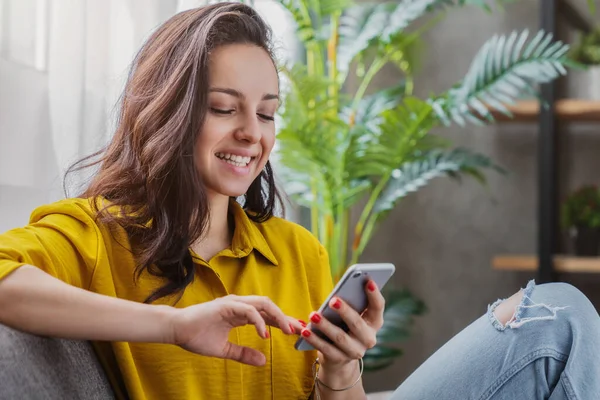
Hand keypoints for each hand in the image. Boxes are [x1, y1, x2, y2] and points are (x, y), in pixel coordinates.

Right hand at [168, 294, 296, 365]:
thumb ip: (243, 354)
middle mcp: (239, 305)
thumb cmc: (196, 337)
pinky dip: (258, 321)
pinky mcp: (226, 306)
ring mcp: (233, 303)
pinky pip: (248, 310)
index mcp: (239, 313)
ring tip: (287, 330)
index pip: (266, 314)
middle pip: (269, 306)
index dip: (281, 321)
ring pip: (262, 304)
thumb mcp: (224, 349)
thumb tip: (262, 362)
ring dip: (277, 316)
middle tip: (298, 330)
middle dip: (284, 317)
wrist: (176, 329)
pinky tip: (264, 335)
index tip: (296, 331)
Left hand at [300, 280, 384, 370]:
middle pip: (357, 323)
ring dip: (325, 325)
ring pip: (340, 337)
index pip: (378, 307)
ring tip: (313, 315)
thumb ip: (348, 303)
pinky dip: (314, 339)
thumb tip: (336, 294)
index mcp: (374, 322)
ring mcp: (355, 351)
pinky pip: (326, 348)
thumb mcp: (350, 315)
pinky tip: (305, 331)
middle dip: (345, 311)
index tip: (368, 281)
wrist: (339, 357)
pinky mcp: (339, 359)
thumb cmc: (344, 326)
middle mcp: (368, 339)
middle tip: (333, 300)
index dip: (375, 295)